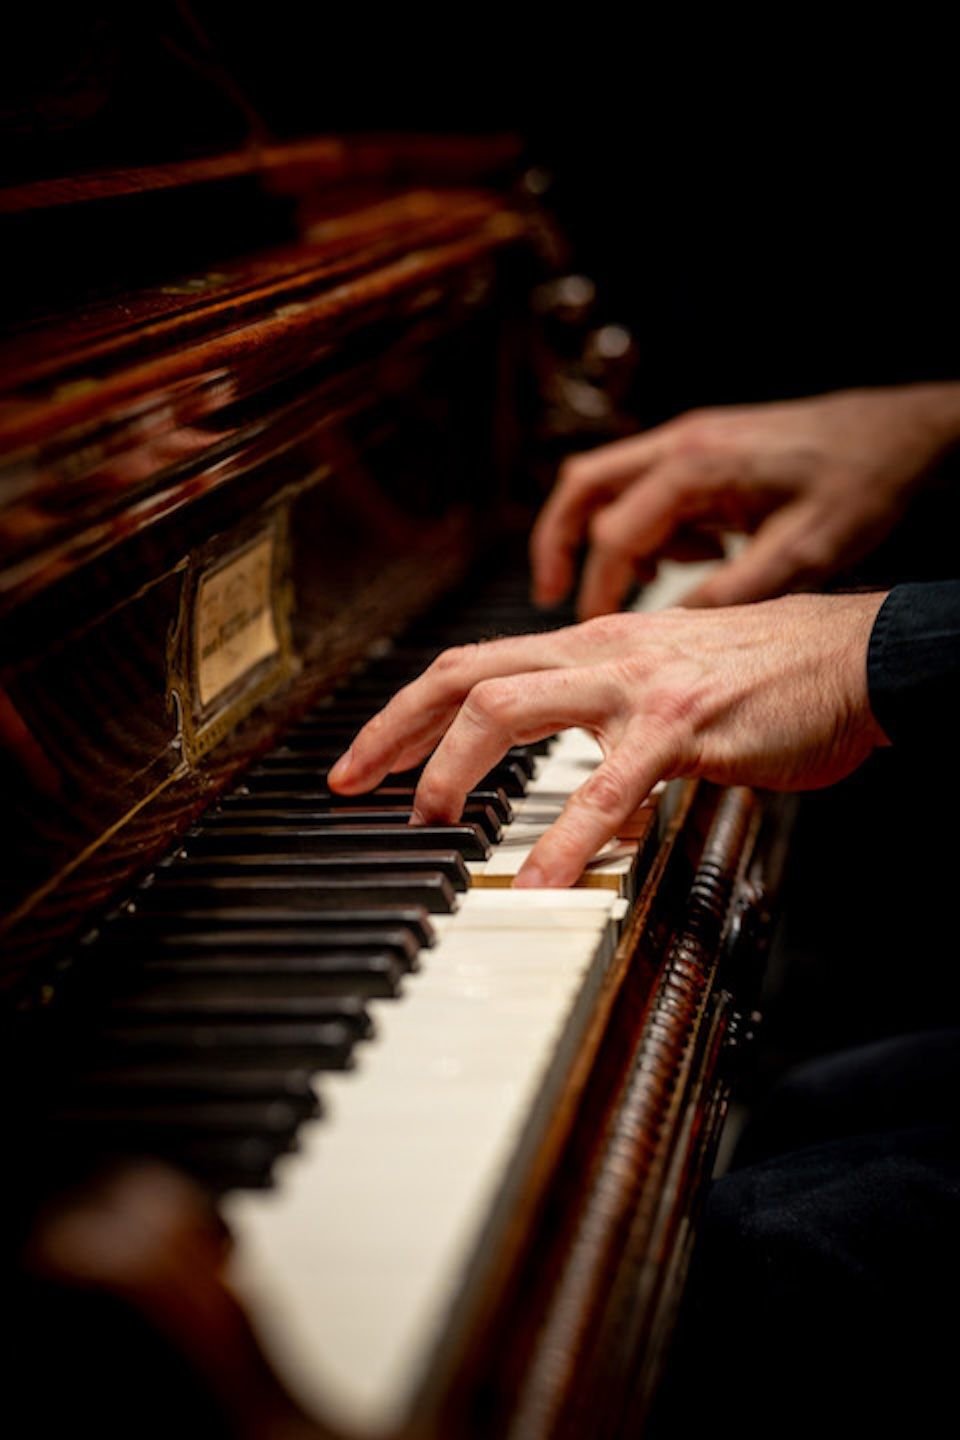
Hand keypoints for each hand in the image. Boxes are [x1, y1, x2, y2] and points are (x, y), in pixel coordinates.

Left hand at [328, 591, 889, 886]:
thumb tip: (590, 805)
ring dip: (453, 769)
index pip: (472, 664)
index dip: (405, 709)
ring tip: (431, 825)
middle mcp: (599, 652)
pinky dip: (563, 837)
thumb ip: (615, 736)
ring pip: (509, 708)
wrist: (853, 657)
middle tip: (352, 784)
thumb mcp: (668, 695)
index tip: (363, 758)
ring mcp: (636, 685)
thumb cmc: (766, 677)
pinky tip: (537, 880)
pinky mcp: (681, 727)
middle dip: (393, 731)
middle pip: (463, 675)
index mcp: (591, 646)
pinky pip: (606, 786)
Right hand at [531, 384, 959, 617]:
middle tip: (549, 595)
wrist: (896, 431)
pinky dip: (648, 524)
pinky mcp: (704, 448)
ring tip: (627, 584)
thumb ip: (730, 594)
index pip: (614, 533)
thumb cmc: (856, 480)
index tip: (595, 628)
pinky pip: (646, 485)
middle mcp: (682, 444)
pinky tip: (694, 555)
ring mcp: (689, 440)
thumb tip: (673, 632)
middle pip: (581, 488)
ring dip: (602, 534)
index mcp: (697, 467)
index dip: (598, 587)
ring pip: (606, 482)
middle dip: (557, 543)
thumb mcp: (799, 553)